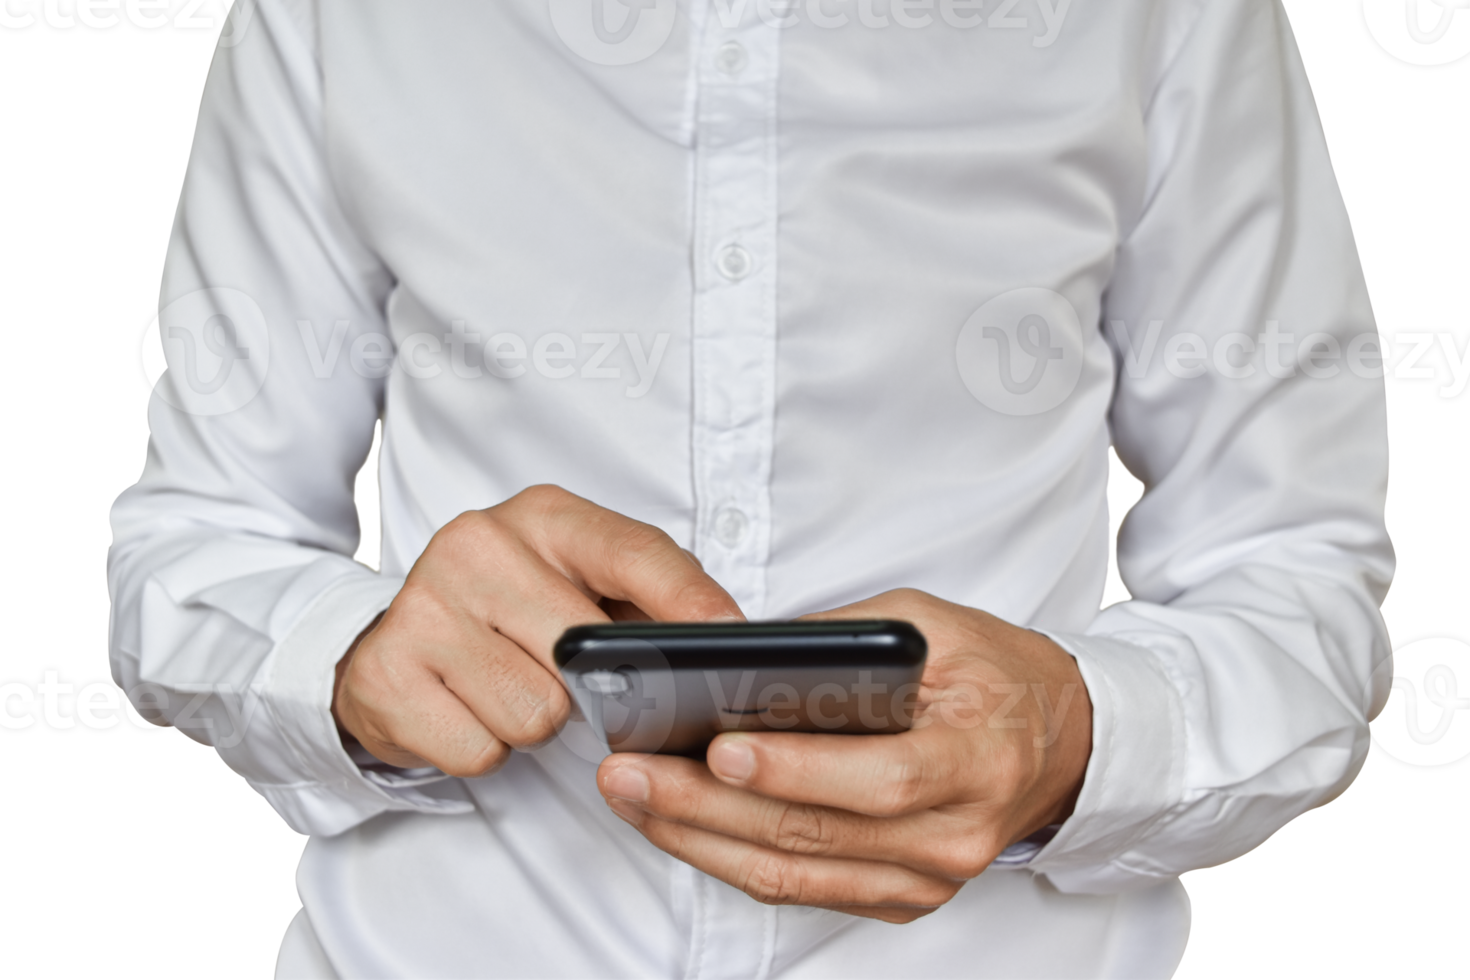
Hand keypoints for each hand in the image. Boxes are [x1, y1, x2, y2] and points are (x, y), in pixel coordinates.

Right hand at [333, 485, 743, 775]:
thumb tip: (729, 646)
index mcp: (544, 516)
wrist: (389, 647)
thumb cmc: (511, 618)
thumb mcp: (577, 585)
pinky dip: (485, 749)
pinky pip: (481, 750)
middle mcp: (479, 544)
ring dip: (533, 723)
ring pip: (537, 712)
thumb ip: (647, 605)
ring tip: (505, 689)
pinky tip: (466, 710)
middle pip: (586, 653)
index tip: (735, 638)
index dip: (689, 599)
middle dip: (587, 686)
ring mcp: (426, 604)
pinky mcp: (386, 671)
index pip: (634, 553)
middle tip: (560, 675)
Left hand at [595, 589, 1090, 922]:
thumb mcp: (933, 625)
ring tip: (632, 795)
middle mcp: (955, 835)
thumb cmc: (994, 673)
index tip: (719, 748)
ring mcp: (927, 879)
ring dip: (700, 839)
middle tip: (631, 771)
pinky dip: (732, 859)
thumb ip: (845, 640)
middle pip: (815, 836)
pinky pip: (803, 892)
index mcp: (977, 759)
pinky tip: (679, 824)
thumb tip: (743, 656)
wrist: (1059, 740)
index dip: (796, 770)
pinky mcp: (900, 897)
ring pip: (794, 876)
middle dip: (708, 805)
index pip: (880, 778)